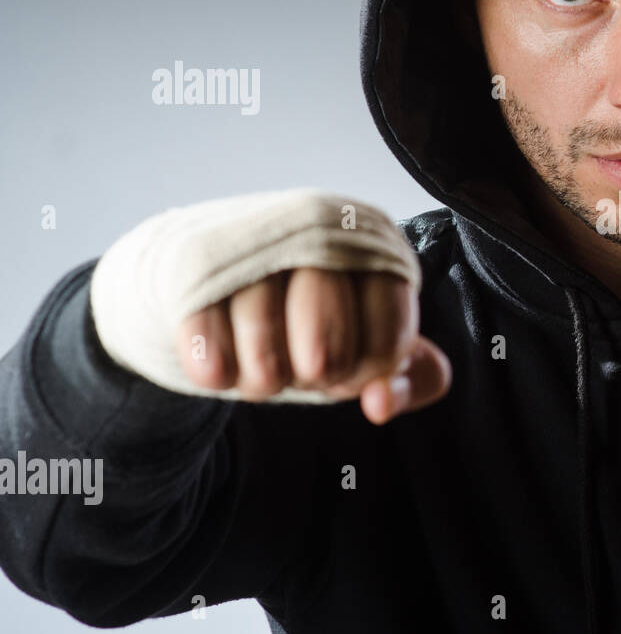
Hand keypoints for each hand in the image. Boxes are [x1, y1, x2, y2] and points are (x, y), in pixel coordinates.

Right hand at [175, 267, 451, 424]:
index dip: (366, 371)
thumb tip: (380, 404)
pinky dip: (218, 372)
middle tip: (306, 358)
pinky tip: (223, 360)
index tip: (352, 354)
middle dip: (316, 377)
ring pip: (266, 359)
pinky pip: (208, 351)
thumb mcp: (376, 337)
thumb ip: (414, 377)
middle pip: (327, 356)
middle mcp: (319, 229)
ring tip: (264, 356)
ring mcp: (254, 243)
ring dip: (265, 380)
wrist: (216, 270)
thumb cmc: (311, 310)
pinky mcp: (194, 267)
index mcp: (375, 245)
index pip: (388, 345)